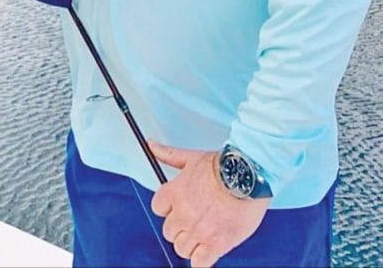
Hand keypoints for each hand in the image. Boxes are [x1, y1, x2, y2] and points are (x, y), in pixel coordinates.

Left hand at [149, 141, 269, 266]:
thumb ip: (169, 154)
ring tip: (202, 235)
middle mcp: (183, 213)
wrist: (248, 176)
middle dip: (180, 227)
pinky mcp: (216, 244)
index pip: (158, 208)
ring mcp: (198, 230)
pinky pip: (199, 263)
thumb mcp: (192, 157)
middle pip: (169, 231)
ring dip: (190, 244)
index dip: (169, 209)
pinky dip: (201, 260)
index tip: (178, 207)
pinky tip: (208, 250)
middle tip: (194, 221)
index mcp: (174, 192)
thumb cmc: (224, 166)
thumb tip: (152, 145)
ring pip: (181, 248)